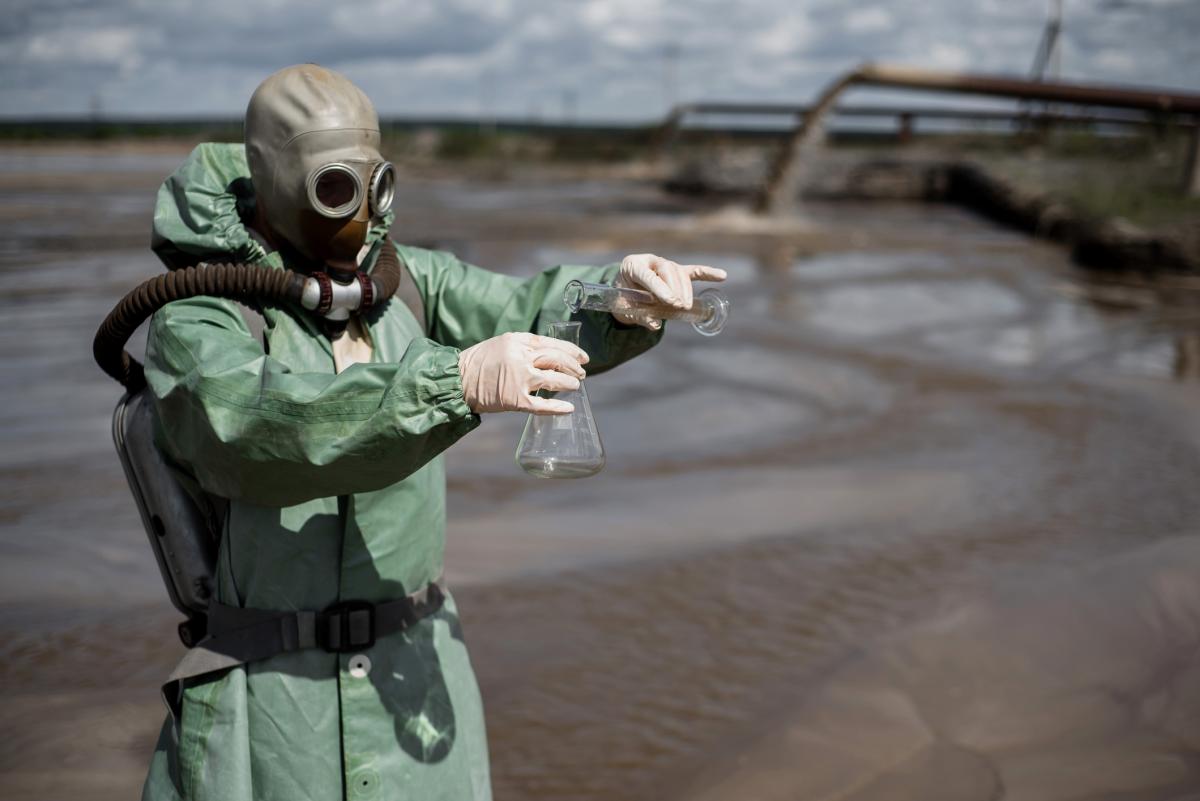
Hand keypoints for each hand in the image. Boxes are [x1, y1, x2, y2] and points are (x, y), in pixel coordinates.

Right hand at [457, 332, 588, 414]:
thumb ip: (524, 347)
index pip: (552, 343)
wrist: (456, 381)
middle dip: (573, 367)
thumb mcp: (502, 344)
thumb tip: (551, 355)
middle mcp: (520, 357)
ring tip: (576, 386)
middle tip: (581, 374)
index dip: (571, 351)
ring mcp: (518, 379)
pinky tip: (569, 408)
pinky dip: (558, 407)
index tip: (583, 357)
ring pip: (554, 380)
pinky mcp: (514, 400)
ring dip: (569, 383)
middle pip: (557, 360)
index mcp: (517, 341)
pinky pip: (542, 405)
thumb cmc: (478, 363)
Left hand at [614, 253, 726, 329]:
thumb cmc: (624, 298)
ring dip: (685, 289)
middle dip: (674, 288)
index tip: (671, 302)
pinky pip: (693, 271)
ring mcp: (664, 263)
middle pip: (667, 269)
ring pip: (679, 271)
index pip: (649, 275)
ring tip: (685, 306)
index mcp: (633, 265)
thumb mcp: (626, 308)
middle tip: (678, 306)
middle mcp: (649, 260)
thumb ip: (640, 316)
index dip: (660, 289)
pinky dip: (707, 274)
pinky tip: (722, 276)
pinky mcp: (677, 270)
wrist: (624, 288)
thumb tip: (656, 325)